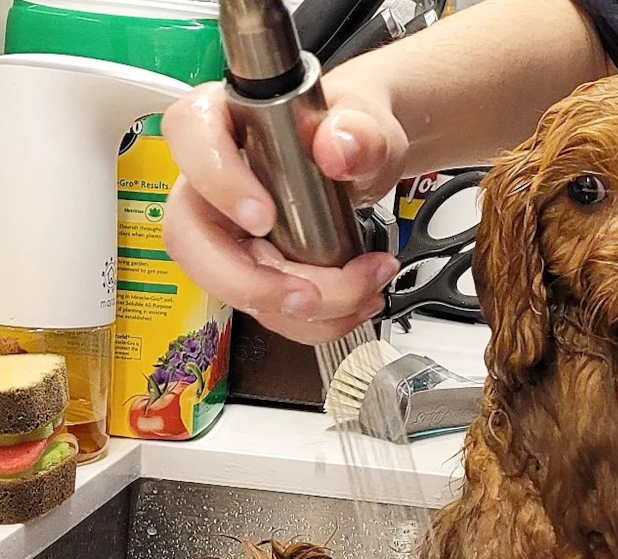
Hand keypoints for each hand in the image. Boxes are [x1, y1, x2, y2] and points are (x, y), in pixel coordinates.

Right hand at [161, 75, 407, 344]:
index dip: (218, 184)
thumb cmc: (349, 131)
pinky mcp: (254, 272)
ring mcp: (228, 234)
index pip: (189, 139)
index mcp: (222, 120)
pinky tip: (358, 302)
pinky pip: (269, 310)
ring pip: (233, 289)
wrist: (365, 159)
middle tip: (308, 295)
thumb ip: (361, 129)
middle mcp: (210, 182)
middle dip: (252, 283)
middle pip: (192, 241)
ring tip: (362, 290)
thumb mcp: (368, 120)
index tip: (262, 217)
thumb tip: (337, 150)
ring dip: (301, 311)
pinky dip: (317, 321)